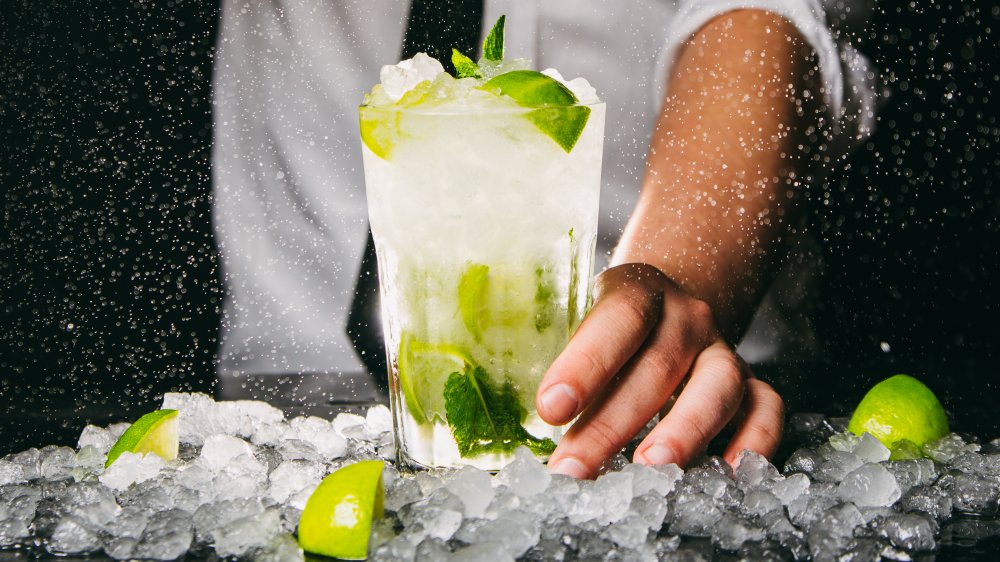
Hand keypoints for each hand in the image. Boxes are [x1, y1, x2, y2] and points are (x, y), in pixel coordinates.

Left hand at [534, 263, 783, 477]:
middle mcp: (688, 316)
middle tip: (573, 469)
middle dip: (611, 425)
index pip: (617, 320)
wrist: (671, 303)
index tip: (551, 408)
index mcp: (638, 290)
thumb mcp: (583, 317)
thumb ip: (567, 362)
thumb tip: (530, 427)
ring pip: (716, 386)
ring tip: (649, 469)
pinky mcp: (751, 382)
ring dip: (683, 431)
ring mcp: (723, 349)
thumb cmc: (611, 328)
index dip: (585, 363)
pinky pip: (765, 409)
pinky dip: (754, 442)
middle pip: (656, 366)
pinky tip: (727, 475)